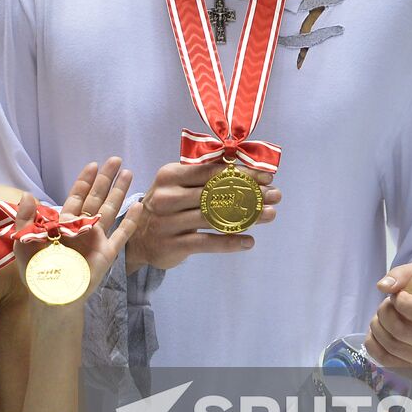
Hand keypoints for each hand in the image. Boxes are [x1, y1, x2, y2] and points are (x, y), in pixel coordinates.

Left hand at [12, 158, 141, 303]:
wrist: (51, 297)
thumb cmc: (36, 273)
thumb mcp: (24, 242)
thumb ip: (25, 218)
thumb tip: (27, 194)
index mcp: (64, 223)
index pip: (77, 196)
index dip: (85, 180)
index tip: (93, 164)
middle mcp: (83, 227)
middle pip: (97, 197)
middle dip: (106, 179)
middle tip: (116, 159)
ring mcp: (97, 239)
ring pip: (111, 209)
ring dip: (119, 192)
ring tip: (129, 173)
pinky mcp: (107, 253)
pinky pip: (121, 234)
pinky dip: (130, 220)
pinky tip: (139, 205)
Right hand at [125, 162, 281, 273]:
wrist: (136, 239)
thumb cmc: (165, 207)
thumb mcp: (175, 184)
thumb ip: (202, 174)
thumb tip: (241, 165)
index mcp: (170, 175)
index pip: (211, 171)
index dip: (242, 172)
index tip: (267, 175)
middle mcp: (167, 196)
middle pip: (217, 193)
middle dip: (251, 193)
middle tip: (275, 195)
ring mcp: (169, 222)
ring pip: (215, 218)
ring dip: (248, 216)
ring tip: (270, 214)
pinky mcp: (173, 245)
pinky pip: (207, 243)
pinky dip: (230, 242)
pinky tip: (249, 242)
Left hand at [363, 262, 411, 383]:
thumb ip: (403, 275)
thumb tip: (383, 286)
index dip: (401, 302)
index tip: (399, 295)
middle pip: (402, 331)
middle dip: (385, 311)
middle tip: (387, 303)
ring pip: (391, 345)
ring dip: (378, 324)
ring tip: (383, 314)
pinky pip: (384, 359)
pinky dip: (373, 341)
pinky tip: (379, 329)